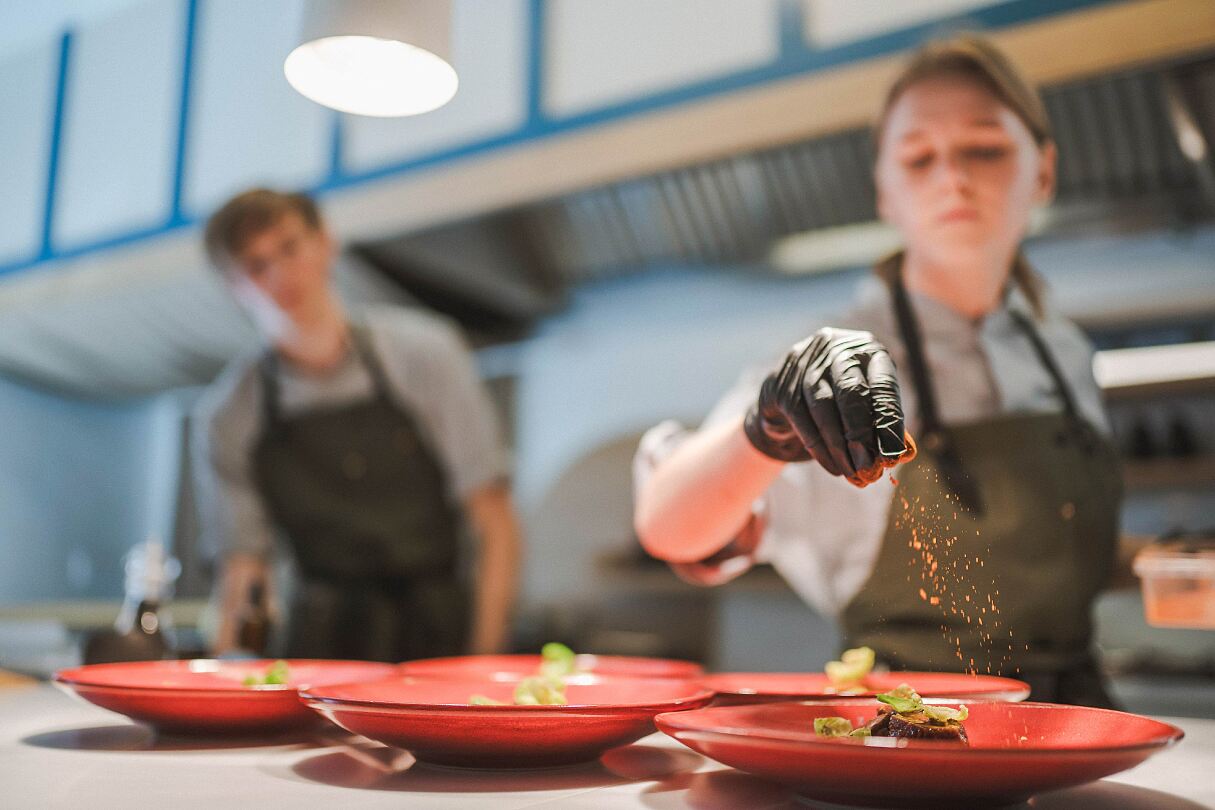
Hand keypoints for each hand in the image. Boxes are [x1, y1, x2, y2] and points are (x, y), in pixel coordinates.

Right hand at [743, 328, 911, 484]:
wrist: (785, 398)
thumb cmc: (838, 402)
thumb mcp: (865, 403)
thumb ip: (881, 422)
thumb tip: (900, 455)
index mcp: (866, 349)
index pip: (883, 384)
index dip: (889, 420)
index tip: (893, 454)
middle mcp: (835, 349)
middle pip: (851, 392)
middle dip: (861, 434)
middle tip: (869, 466)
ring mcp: (804, 363)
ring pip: (824, 407)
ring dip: (838, 446)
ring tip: (851, 471)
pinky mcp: (781, 384)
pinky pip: (802, 419)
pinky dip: (819, 447)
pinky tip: (832, 466)